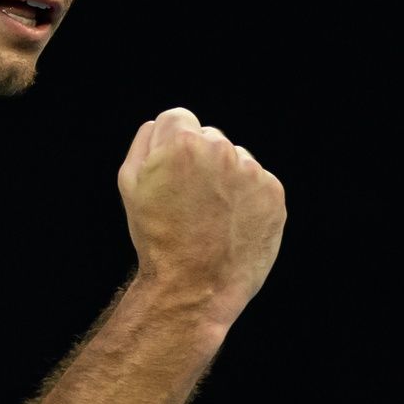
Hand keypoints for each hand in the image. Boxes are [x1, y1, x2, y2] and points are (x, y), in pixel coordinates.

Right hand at [116, 107, 285, 326]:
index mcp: (182, 143)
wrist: (194, 286)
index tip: (169, 169)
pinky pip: (256, 182)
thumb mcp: (130, 187)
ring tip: (209, 216)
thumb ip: (144, 144)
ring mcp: (251, 172)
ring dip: (224, 178)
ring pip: (235, 160)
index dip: (168, 144)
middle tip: (187, 199)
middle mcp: (220, 150)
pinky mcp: (273, 194)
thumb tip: (158, 126)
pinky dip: (245, 198)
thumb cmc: (156, 237)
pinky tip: (229, 224)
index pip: (177, 118)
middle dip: (198, 160)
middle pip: (208, 137)